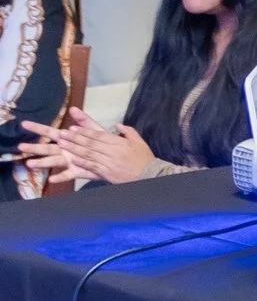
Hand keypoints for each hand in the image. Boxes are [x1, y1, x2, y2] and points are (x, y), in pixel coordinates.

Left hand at [22, 110, 157, 184]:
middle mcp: (113, 152)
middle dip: (75, 138)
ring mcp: (109, 163)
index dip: (84, 131)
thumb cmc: (145, 159)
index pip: (98, 135)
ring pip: (89, 154)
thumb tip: (117, 125)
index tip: (72, 128)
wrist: (151, 175)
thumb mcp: (139, 142)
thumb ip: (128, 131)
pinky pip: (93, 167)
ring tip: (62, 144)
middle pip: (90, 143)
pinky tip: (73, 160)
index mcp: (120, 143)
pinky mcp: (108, 173)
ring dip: (74, 149)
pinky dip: (82, 163)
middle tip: (62, 133)